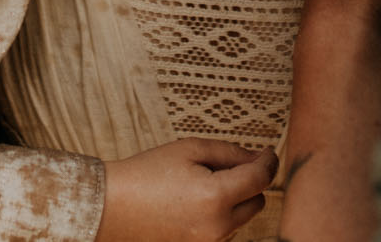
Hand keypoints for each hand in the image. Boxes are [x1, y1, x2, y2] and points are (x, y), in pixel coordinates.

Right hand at [96, 139, 277, 241]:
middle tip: (226, 165)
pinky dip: (220, 215)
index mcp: (216, 197)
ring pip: (242, 218)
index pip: (260, 179)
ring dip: (235, 200)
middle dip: (249, 182)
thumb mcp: (189, 149)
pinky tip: (196, 201)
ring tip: (201, 184)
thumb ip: (229, 152)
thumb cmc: (147, 172)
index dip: (268, 162)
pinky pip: (224, 231)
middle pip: (257, 201)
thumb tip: (258, 158)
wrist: (111, 207)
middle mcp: (217, 226)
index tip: (268, 152)